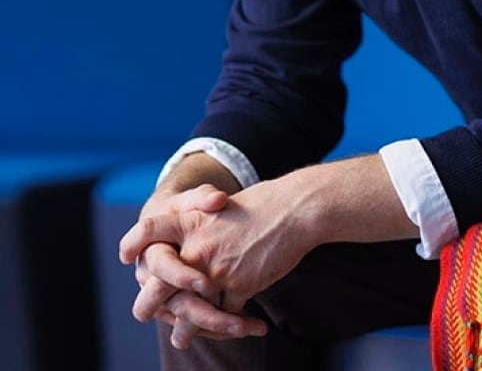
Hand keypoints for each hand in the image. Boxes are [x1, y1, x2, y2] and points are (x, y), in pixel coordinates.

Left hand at [121, 178, 314, 316]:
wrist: (294, 210)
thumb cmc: (261, 206)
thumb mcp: (220, 208)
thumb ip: (197, 229)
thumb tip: (181, 251)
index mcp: (188, 221)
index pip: (148, 231)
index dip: (133, 243)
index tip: (125, 255)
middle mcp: (195, 248)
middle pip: (156, 287)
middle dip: (150, 306)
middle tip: (147, 312)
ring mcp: (215, 270)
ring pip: (187, 313)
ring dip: (185, 330)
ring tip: (182, 337)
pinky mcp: (238, 286)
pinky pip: (223, 317)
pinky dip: (228, 325)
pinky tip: (235, 328)